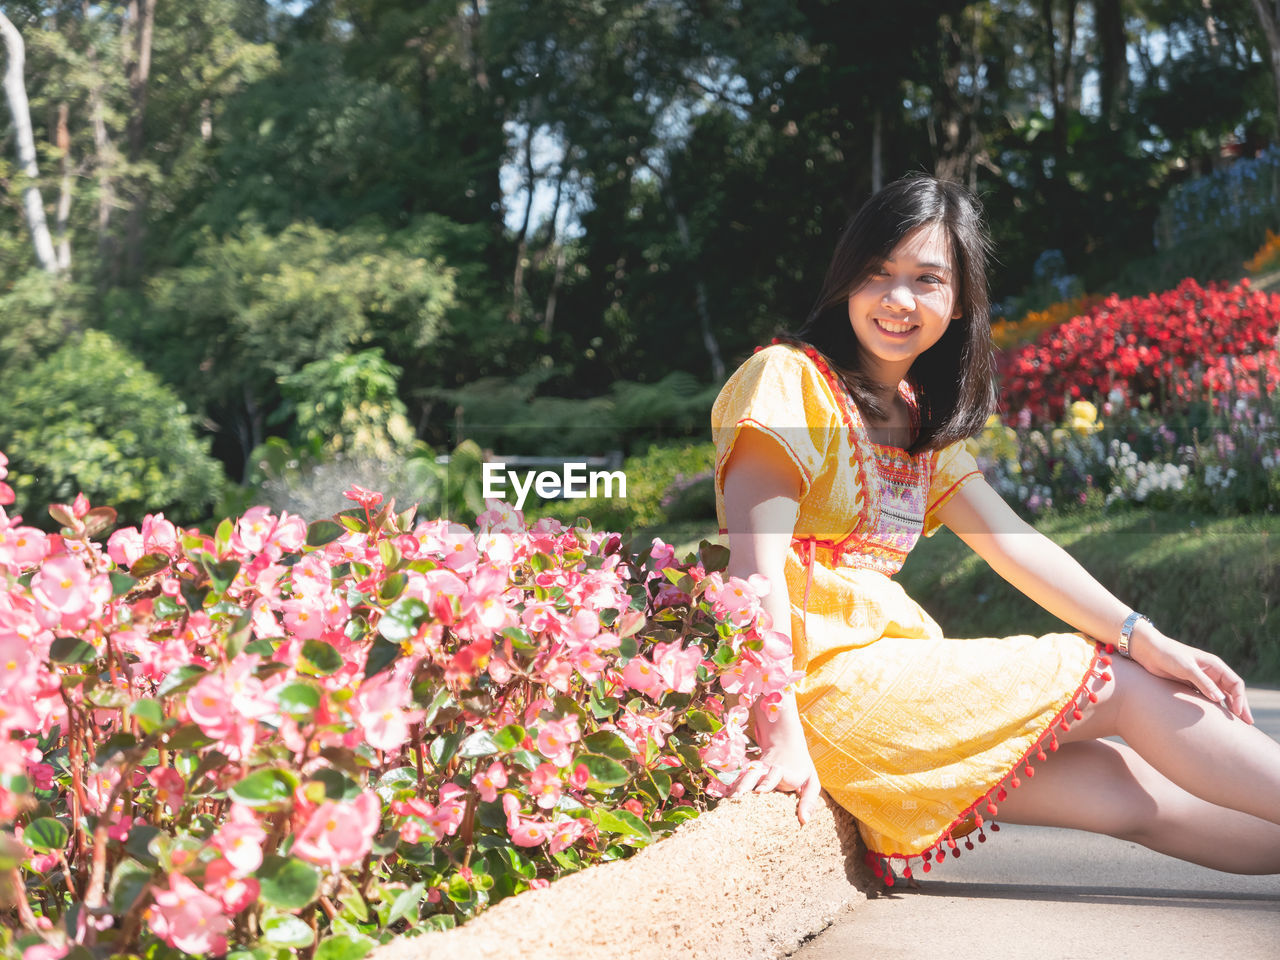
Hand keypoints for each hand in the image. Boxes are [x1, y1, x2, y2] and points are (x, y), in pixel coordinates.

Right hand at [727, 741, 823, 825]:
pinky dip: (732, 788)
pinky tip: (726, 800)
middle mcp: (767, 769)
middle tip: (738, 797)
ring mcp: (756, 770)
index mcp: (784, 772)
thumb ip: (809, 800)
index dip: (768, 781)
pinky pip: (738, 780)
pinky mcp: (748, 773)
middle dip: (745, 785)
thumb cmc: (800, 768)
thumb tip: (804, 821)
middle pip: (754, 774)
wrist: (785, 742)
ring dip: (736, 787)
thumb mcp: (811, 781)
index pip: (775, 774)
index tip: (761, 791)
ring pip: (744, 776)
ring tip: (728, 800)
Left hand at [1132, 625, 1253, 723]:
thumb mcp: (1186, 668)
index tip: (1238, 712)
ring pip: (1220, 696)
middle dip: (1241, 706)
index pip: (1235, 683)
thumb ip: (1202, 682)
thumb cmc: (1168, 655)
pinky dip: (1213, 707)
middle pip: (1232, 692)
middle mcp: (1211, 672)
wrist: (1148, 651)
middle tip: (1249, 723)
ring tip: (1236, 724)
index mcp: (1214, 665)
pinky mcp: (1190, 685)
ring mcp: (1201, 679)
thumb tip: (1219, 698)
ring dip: (1228, 708)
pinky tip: (1215, 719)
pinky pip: (1206, 698)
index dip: (1240, 698)